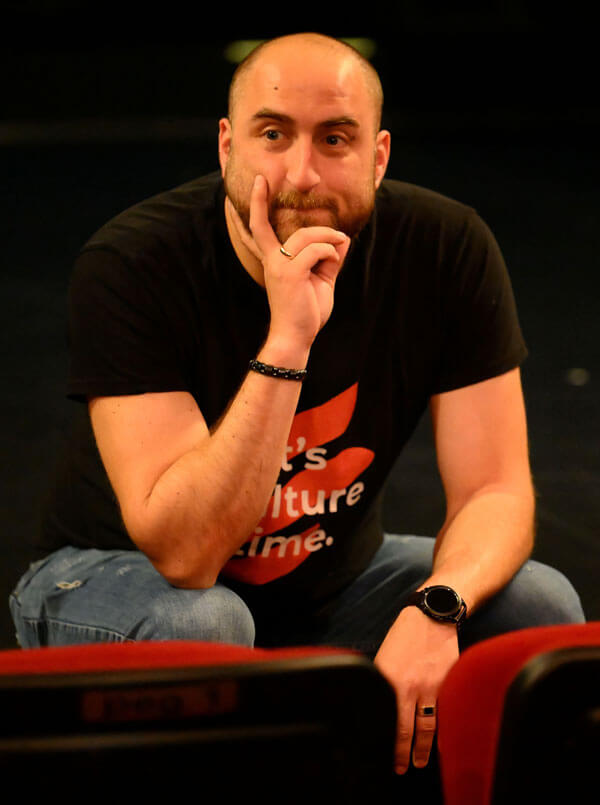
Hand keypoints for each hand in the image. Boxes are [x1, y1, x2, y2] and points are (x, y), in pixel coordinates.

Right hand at [227, 175, 349, 348]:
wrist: (296, 337)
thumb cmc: (306, 312)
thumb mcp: (321, 281)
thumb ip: (329, 259)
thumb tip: (343, 239)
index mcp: (274, 261)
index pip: (258, 230)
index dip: (256, 206)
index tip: (257, 183)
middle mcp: (272, 261)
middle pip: (274, 227)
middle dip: (275, 208)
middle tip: (283, 197)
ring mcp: (279, 266)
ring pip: (307, 236)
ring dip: (329, 239)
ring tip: (340, 246)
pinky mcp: (290, 273)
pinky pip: (317, 250)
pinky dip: (331, 252)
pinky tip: (334, 260)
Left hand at [374, 606, 458, 774]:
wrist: (432, 616)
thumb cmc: (405, 636)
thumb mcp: (385, 657)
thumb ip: (386, 683)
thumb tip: (383, 706)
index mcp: (390, 680)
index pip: (389, 719)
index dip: (389, 742)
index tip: (388, 757)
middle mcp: (411, 686)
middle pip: (409, 729)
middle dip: (406, 752)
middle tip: (403, 768)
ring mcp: (432, 686)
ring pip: (430, 725)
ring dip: (424, 747)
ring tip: (420, 761)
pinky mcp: (449, 683)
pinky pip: (445, 711)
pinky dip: (443, 728)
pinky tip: (441, 741)